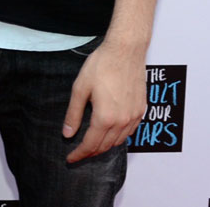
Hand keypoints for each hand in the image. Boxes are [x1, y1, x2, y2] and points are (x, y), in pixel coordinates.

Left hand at [62, 39, 145, 162]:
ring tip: (92, 144)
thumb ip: (73, 114)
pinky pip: (130, 132)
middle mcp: (122, 121)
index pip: (90, 145)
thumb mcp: (80, 88)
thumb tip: (67, 134)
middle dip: (91, 152)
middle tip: (79, 152)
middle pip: (105, 146)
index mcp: (105, 117)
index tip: (70, 159)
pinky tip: (110, 131)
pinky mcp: (141, 110)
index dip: (79, 154)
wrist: (125, 51)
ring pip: (119, 142)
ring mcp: (134, 117)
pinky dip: (119, 137)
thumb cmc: (101, 65)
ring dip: (105, 146)